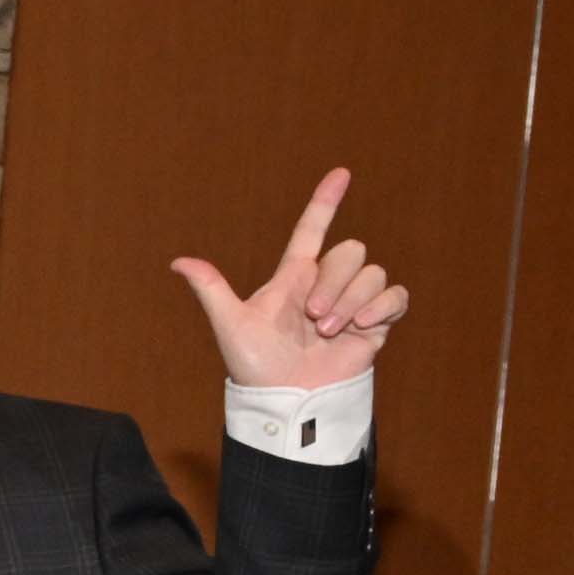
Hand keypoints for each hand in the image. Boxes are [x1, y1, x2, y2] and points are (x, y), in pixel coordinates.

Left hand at [173, 168, 408, 386]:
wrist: (288, 401)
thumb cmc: (256, 367)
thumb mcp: (231, 325)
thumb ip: (211, 290)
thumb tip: (178, 262)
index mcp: (293, 277)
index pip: (312, 229)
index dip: (325, 201)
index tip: (341, 173)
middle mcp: (325, 285)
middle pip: (350, 250)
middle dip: (334, 281)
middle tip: (313, 317)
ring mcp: (352, 304)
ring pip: (373, 273)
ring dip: (351, 301)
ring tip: (328, 331)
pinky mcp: (375, 325)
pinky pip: (396, 295)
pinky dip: (382, 306)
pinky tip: (361, 326)